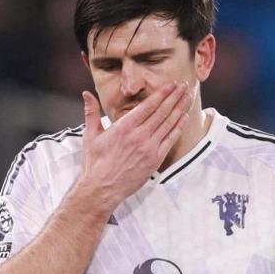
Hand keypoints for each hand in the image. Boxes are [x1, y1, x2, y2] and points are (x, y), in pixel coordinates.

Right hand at [79, 82, 190, 207]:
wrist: (102, 188)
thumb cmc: (95, 163)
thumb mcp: (90, 135)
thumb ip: (91, 112)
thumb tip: (86, 93)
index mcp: (124, 127)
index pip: (148, 105)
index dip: (162, 93)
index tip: (171, 84)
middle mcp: (139, 135)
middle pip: (162, 111)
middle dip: (175, 96)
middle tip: (185, 85)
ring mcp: (149, 148)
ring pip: (169, 124)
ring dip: (180, 109)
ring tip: (188, 97)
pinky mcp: (155, 159)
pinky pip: (170, 140)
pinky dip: (179, 127)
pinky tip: (185, 117)